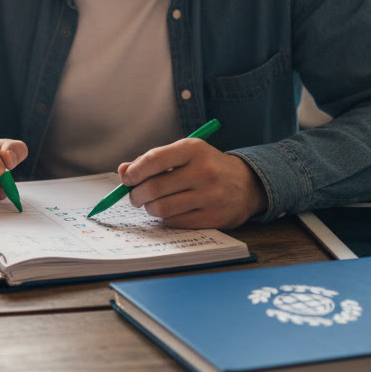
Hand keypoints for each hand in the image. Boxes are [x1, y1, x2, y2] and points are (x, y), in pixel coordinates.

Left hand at [119, 138, 266, 229]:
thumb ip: (152, 161)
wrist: (246, 184)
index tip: (127, 179)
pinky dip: (166, 219)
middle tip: (136, 197)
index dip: (134, 172)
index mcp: (193, 149)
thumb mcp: (183, 155)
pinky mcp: (214, 217)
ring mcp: (211, 196)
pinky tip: (171, 211)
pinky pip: (175, 222)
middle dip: (137, 195)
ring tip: (153, 204)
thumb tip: (123, 172)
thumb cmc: (205, 166)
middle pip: (154, 188)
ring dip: (150, 209)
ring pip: (161, 208)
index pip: (153, 160)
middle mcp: (203, 171)